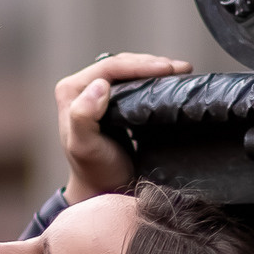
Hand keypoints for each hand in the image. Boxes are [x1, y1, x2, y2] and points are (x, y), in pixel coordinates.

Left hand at [57, 53, 189, 202]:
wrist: (105, 190)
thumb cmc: (97, 172)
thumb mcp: (86, 147)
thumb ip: (83, 117)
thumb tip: (100, 85)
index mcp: (71, 91)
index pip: (109, 67)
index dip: (140, 65)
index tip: (168, 69)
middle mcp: (80, 88)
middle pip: (121, 64)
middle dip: (152, 63)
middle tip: (183, 69)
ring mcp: (96, 94)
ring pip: (129, 71)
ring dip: (156, 69)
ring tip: (182, 72)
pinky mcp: (111, 102)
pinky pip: (134, 83)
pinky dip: (154, 80)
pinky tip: (172, 82)